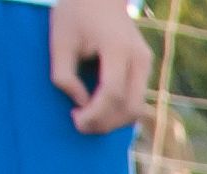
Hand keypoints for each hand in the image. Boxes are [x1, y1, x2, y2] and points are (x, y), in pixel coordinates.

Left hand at [46, 0, 151, 132]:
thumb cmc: (75, 14)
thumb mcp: (60, 40)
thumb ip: (64, 75)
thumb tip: (81, 104)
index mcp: (117, 48)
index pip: (112, 92)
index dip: (95, 113)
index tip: (75, 119)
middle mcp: (139, 58)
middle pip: (131, 106)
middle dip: (106, 123)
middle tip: (81, 126)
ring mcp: (146, 63)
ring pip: (137, 107)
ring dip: (114, 121)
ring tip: (90, 120)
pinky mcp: (145, 67)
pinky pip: (137, 98)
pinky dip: (120, 110)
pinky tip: (101, 110)